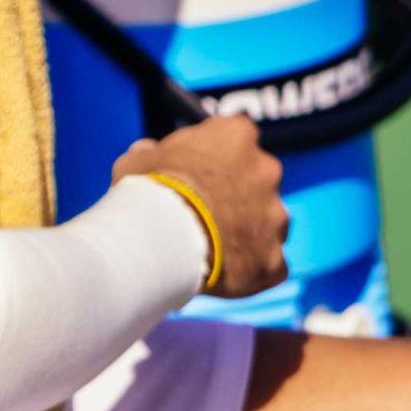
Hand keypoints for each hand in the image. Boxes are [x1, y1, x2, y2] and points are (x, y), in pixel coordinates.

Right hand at [111, 114, 289, 298]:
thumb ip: (148, 154)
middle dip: (234, 193)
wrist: (163, 242)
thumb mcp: (135, 162)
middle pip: (256, 179)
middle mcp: (266, 169)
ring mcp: (275, 215)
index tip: (193, 171)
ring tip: (209, 247)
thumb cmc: (147, 193)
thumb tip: (145, 151)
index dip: (213, 156)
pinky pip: (269, 263)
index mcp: (235, 136)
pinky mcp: (273, 258)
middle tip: (200, 212)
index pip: (234, 136)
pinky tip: (224, 274)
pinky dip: (251, 267)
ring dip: (246, 231)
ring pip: (266, 221)